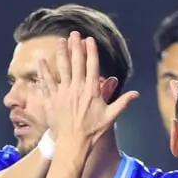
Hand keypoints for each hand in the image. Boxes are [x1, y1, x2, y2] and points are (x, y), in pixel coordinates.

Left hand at [37, 31, 138, 149]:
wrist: (73, 143)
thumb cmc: (92, 131)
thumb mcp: (111, 117)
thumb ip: (123, 102)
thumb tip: (136, 94)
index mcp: (92, 90)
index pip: (92, 66)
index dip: (91, 51)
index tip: (89, 40)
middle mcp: (77, 88)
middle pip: (76, 63)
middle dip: (75, 46)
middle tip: (74, 34)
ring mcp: (63, 92)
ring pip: (61, 68)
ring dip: (61, 53)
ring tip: (61, 41)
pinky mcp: (52, 99)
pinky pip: (46, 81)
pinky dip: (43, 70)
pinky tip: (41, 60)